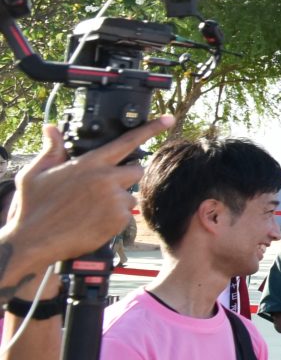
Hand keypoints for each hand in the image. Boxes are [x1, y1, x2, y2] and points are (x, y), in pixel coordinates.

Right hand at [0, 117, 170, 291]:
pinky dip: (114, 219)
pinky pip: (126, 215)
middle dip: (126, 177)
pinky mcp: (119, 219)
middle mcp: (106, 177)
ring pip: (130, 195)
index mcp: (90, 162)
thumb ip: (52, 150)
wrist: (34, 240)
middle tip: (104, 188)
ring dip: (118, 201)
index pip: (127, 141)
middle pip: (137, 170)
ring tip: (90, 209)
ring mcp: (115, 198)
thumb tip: (51, 129)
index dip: (150, 129)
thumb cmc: (33, 207)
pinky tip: (93, 221)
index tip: (168, 119)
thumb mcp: (35, 174)